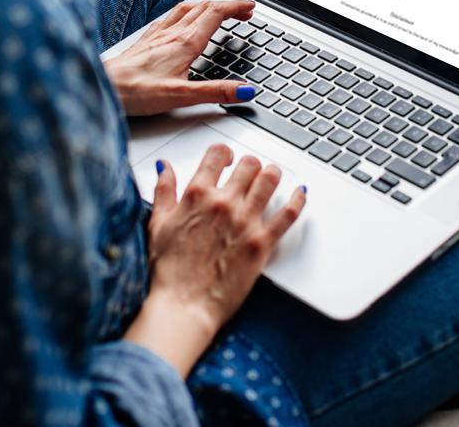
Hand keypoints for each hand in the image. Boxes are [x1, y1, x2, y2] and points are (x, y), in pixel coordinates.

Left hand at [104, 0, 257, 115]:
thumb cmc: (135, 92)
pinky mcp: (146, 40)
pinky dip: (186, 12)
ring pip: (187, 9)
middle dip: (227, 5)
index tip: (251, 6)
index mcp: (184, 43)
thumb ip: (216, 92)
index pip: (216, 14)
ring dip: (207, 6)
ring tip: (219, 10)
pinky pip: (171, 17)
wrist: (104, 87)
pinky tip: (182, 20)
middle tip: (244, 10)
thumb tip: (245, 91)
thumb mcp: (182, 96)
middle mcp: (171, 33)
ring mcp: (157, 35)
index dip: (236, 7)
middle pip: (205, 7)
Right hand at [123, 144, 305, 375]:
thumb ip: (163, 190)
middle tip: (249, 172)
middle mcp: (223, 203)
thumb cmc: (169, 270)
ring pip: (270, 180)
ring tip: (271, 177)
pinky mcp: (262, 243)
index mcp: (197, 194)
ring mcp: (245, 221)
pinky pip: (288, 214)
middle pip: (248, 165)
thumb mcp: (158, 223)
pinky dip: (297, 199)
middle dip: (250, 165)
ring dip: (272, 174)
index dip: (224, 153)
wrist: (184, 305)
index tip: (226, 159)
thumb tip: (165, 168)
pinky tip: (300, 193)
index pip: (218, 154)